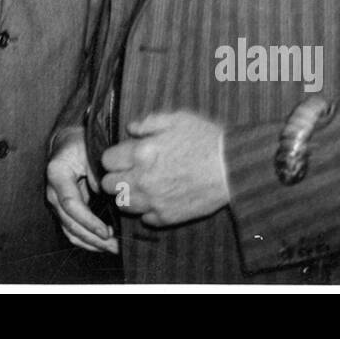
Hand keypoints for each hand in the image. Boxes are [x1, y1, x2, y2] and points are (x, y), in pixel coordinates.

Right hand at [45, 126, 117, 253]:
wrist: (67, 143)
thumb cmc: (81, 144)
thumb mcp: (90, 149)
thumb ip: (97, 172)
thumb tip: (107, 196)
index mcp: (57, 174)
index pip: (71, 204)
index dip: (89, 221)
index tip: (107, 232)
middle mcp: (52, 191)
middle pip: (69, 223)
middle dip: (92, 238)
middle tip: (115, 245)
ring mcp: (56, 203)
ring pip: (69, 231)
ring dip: (91, 243)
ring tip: (113, 248)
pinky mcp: (63, 210)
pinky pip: (72, 230)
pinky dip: (87, 240)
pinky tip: (103, 244)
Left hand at [100, 110, 228, 226]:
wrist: (232, 168)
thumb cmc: (206, 139)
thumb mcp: (177, 119)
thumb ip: (148, 122)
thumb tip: (131, 128)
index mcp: (141, 153)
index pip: (106, 161)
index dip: (114, 157)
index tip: (123, 156)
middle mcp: (142, 180)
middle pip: (109, 185)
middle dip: (115, 177)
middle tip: (129, 172)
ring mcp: (153, 201)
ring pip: (122, 205)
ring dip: (127, 195)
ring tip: (141, 186)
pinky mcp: (167, 217)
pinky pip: (145, 219)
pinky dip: (147, 211)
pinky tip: (158, 199)